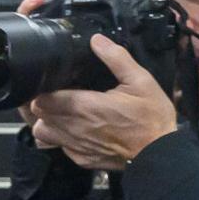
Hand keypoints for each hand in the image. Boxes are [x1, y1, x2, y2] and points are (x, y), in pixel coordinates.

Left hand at [19, 36, 176, 171]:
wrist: (161, 152)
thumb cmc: (152, 117)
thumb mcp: (140, 81)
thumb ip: (116, 58)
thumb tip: (96, 40)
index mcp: (85, 107)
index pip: (41, 99)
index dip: (41, 89)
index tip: (50, 82)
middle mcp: (74, 128)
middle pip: (37, 115)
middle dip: (40, 102)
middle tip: (52, 92)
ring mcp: (75, 146)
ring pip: (41, 133)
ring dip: (45, 121)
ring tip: (58, 111)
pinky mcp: (81, 159)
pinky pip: (58, 147)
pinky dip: (58, 137)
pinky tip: (72, 128)